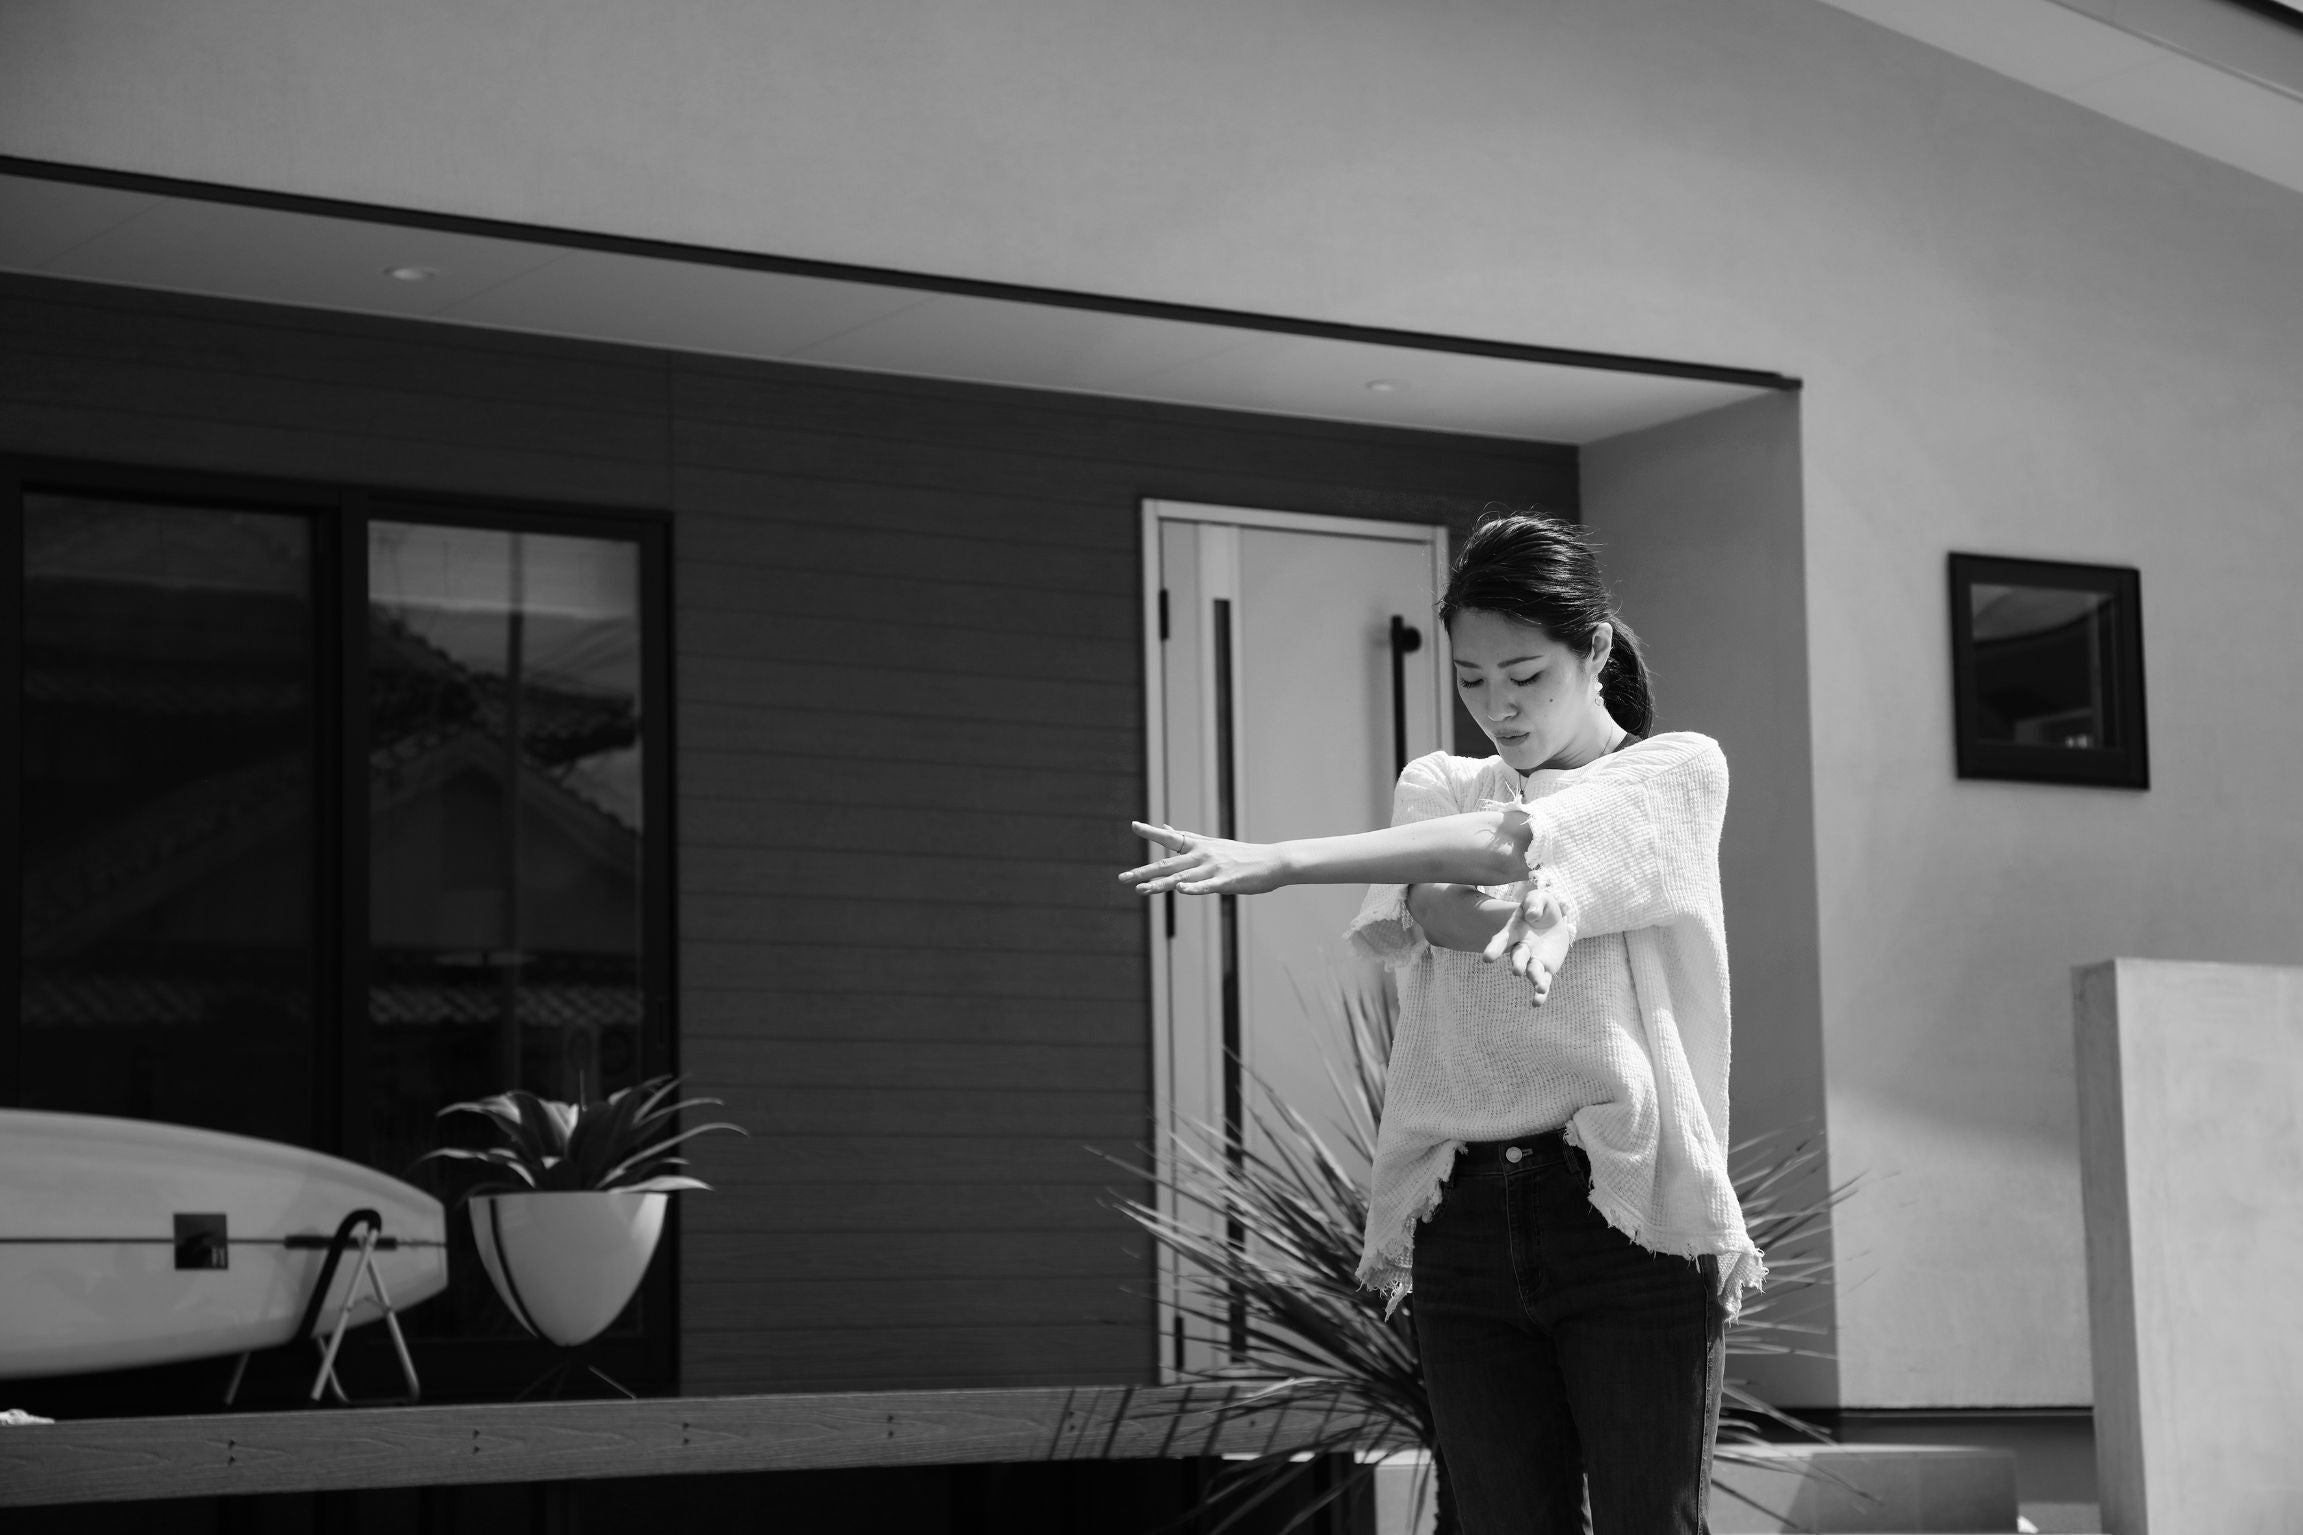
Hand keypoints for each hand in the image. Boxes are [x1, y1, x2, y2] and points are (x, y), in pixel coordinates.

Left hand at [1121, 821, 1289, 894]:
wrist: (1273, 861)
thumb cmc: (1241, 855)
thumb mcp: (1212, 843)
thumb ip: (1187, 839)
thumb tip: (1166, 828)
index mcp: (1198, 846)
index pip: (1170, 838)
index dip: (1151, 832)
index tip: (1134, 825)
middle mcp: (1203, 855)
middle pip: (1167, 864)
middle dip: (1143, 872)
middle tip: (1122, 878)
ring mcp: (1214, 868)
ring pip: (1181, 878)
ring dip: (1159, 884)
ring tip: (1140, 889)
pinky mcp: (1226, 881)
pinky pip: (1206, 886)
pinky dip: (1193, 888)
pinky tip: (1180, 891)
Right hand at [1482, 878, 1575, 1005]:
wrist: (1553, 920)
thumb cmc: (1541, 907)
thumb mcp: (1539, 897)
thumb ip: (1534, 903)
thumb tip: (1532, 916)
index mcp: (1514, 930)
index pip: (1502, 940)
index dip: (1494, 948)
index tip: (1486, 958)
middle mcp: (1521, 947)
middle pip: (1518, 957)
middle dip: (1517, 963)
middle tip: (1516, 971)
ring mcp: (1533, 960)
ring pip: (1532, 971)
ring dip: (1534, 979)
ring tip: (1539, 987)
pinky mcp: (1546, 969)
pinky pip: (1543, 981)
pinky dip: (1540, 993)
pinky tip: (1537, 1002)